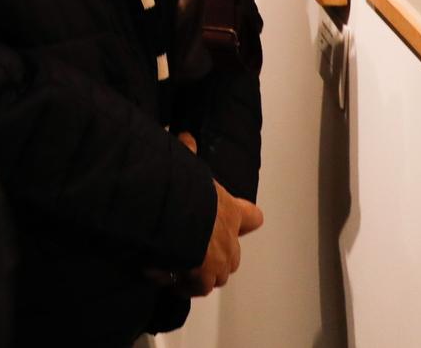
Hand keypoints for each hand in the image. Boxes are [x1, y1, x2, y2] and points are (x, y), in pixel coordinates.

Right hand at [175, 133, 263, 295]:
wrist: (178, 216)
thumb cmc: (186, 190)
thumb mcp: (189, 165)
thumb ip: (188, 151)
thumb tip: (184, 134)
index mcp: (231, 211)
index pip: (253, 218)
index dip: (246, 219)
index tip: (239, 221)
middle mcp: (229, 240)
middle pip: (234, 256)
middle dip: (220, 256)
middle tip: (199, 251)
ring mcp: (219, 262)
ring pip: (219, 276)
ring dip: (203, 274)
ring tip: (182, 269)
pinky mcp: (203, 277)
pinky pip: (197, 287)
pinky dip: (185, 284)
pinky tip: (167, 276)